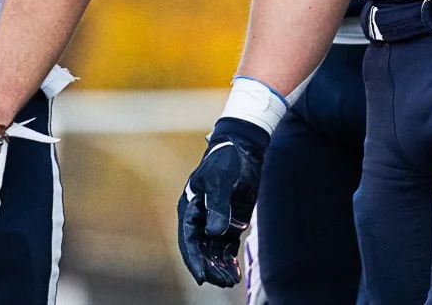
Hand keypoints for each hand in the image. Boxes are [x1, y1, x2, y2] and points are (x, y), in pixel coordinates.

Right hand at [176, 117, 268, 286]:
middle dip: (210, 268)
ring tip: (232, 281)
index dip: (194, 260)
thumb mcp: (221, 180)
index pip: (189, 239)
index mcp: (189, 208)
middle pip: (201, 250)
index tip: (202, 278)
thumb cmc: (226, 161)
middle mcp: (199, 219)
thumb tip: (214, 232)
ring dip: (220, 268)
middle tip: (224, 282)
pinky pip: (225, 248)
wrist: (243, 149)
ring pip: (213, 252)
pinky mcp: (228, 223)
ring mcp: (213, 222)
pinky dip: (228, 261)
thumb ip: (218, 206)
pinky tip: (235, 274)